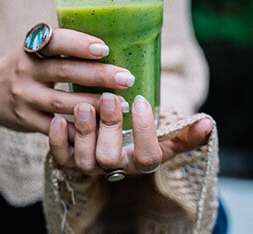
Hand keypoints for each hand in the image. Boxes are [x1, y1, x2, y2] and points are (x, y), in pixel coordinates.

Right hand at [0, 28, 134, 133]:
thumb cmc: (24, 66)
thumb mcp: (35, 50)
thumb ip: (62, 48)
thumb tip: (108, 47)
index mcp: (31, 48)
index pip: (55, 41)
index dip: (79, 44)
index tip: (105, 48)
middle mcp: (26, 70)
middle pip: (64, 72)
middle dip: (98, 75)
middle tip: (127, 78)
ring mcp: (24, 97)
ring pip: (62, 102)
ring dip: (94, 104)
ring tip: (122, 104)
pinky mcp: (26, 120)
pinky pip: (54, 127)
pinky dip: (77, 129)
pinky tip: (100, 129)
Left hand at [48, 93, 213, 176]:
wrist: (108, 142)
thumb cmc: (137, 135)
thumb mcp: (161, 135)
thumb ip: (184, 132)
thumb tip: (207, 123)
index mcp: (137, 161)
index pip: (147, 158)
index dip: (145, 132)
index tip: (140, 100)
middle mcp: (113, 167)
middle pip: (111, 159)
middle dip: (110, 128)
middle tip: (110, 98)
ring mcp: (88, 164)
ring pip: (84, 159)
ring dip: (83, 132)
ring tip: (83, 105)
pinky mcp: (67, 158)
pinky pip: (59, 156)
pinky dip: (56, 140)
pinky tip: (57, 118)